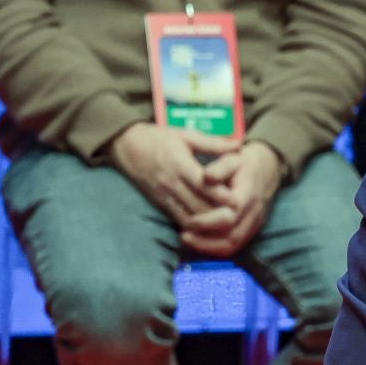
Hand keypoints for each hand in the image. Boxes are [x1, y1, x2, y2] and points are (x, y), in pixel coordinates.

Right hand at [106, 122, 233, 224]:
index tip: (237, 200)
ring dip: (209, 224)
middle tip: (239, 217)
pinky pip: (179, 220)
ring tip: (228, 225)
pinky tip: (210, 229)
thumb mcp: (186, 135)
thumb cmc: (158, 138)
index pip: (202, 184)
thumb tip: (239, 144)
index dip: (219, 194)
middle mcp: (171, 183)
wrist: (126, 147)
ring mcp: (165, 196)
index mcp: (179, 164)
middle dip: (219, 214)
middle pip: (198, 205)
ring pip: (190, 217)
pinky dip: (196, 227)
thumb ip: (213, 143)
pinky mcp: (161, 204)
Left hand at [182, 141, 283, 257]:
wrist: (267, 169)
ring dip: (209, 247)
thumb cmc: (244, 164)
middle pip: (232, 236)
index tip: (190, 220)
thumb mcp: (232, 159)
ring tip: (187, 240)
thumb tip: (206, 177)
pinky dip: (215, 248)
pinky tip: (198, 242)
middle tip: (183, 235)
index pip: (230, 216)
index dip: (209, 221)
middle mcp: (254, 213)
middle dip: (206, 240)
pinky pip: (234, 246)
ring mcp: (254, 224)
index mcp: (249, 195)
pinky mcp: (250, 230)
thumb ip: (220, 168)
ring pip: (233, 245)